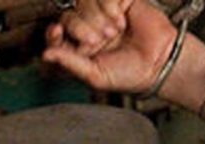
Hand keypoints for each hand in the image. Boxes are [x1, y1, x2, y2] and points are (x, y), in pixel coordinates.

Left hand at [42, 0, 177, 93]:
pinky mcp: (119, 1)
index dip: (52, 32)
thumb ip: (69, 63)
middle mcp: (87, 29)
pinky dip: (109, 6)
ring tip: (113, 33)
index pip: (55, 35)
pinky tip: (120, 21)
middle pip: (68, 16)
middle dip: (80, 28)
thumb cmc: (128, 75)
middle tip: (97, 41)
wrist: (160, 62)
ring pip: (83, 2)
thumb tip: (45, 55)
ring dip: (96, 17)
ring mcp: (102, 13)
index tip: (56, 31)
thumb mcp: (94, 75)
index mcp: (77, 49)